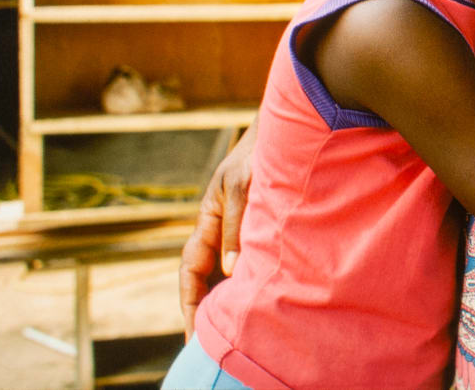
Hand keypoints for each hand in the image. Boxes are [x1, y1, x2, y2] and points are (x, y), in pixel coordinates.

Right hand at [179, 126, 254, 337]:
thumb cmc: (260, 154)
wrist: (285, 131)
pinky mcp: (259, 225)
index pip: (191, 270)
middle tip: (209, 345)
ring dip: (228, 298)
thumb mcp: (245, 188)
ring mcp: (239, 227)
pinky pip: (249, 261)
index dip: (189, 301)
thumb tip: (228, 271)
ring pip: (227, 272)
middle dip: (204, 310)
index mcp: (208, 219)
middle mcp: (221, 227)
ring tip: (237, 331)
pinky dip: (249, 281)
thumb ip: (236, 228)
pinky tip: (262, 299)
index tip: (192, 332)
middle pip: (205, 277)